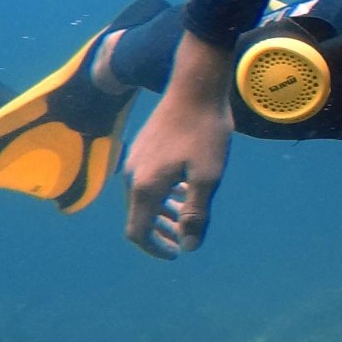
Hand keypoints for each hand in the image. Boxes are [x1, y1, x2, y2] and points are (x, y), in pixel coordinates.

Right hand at [122, 31, 232, 258]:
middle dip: (161, 233)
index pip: (137, 232)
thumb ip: (196, 214)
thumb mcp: (208, 177)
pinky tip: (185, 192)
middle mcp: (133, 175)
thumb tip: (189, 246)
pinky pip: (148, 181)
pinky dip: (164, 194)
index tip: (177, 254)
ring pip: (144, 198)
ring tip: (186, 220)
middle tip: (185, 242)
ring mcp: (136, 160)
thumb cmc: (206, 132)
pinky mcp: (144, 148)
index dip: (155, 249)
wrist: (196, 88)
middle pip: (139, 216)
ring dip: (163, 213)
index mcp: (146, 186)